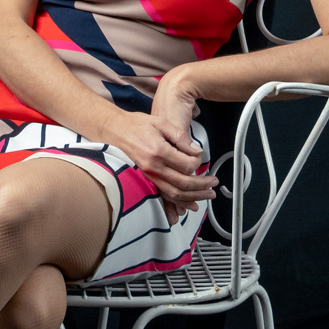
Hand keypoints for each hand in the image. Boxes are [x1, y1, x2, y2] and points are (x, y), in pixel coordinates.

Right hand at [111, 75, 213, 225]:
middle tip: (214, 182)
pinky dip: (177, 203)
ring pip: (175, 194)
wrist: (114, 130)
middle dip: (202, 186)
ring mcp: (148, 176)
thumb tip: (196, 151)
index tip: (199, 158)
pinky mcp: (146, 180)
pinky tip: (188, 205)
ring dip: (194, 197)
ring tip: (207, 196)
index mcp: (158, 151)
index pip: (186, 165)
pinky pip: (163, 196)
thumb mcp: (161, 123)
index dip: (197, 163)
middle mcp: (153, 167)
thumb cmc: (136, 125)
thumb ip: (181, 137)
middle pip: (183, 184)